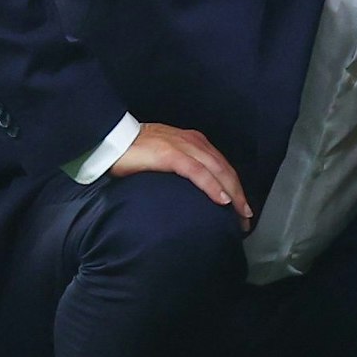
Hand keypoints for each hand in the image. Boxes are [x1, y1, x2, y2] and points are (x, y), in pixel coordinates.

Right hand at [109, 123, 252, 228]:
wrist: (110, 139)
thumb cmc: (134, 152)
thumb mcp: (166, 159)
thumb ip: (182, 169)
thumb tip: (194, 193)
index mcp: (193, 142)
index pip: (222, 166)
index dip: (235, 187)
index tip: (241, 207)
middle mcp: (193, 142)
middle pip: (225, 169)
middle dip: (239, 194)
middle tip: (246, 217)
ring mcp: (183, 146)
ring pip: (217, 171)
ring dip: (232, 194)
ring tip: (240, 213)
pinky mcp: (170, 154)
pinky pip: (197, 172)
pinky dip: (212, 186)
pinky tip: (221, 200)